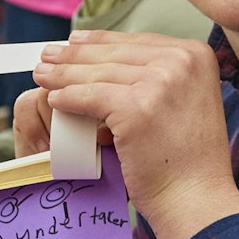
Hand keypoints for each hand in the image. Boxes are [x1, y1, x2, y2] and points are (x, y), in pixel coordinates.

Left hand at [29, 31, 238, 238]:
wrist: (196, 198)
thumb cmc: (189, 160)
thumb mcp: (187, 101)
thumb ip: (162, 76)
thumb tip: (116, 60)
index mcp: (196, 54)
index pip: (138, 42)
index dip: (101, 41)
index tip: (75, 40)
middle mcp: (182, 61)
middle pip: (116, 54)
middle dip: (76, 54)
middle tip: (47, 54)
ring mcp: (161, 83)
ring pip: (99, 74)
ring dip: (64, 74)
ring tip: (41, 74)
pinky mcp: (137, 107)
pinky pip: (90, 97)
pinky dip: (68, 97)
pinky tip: (53, 99)